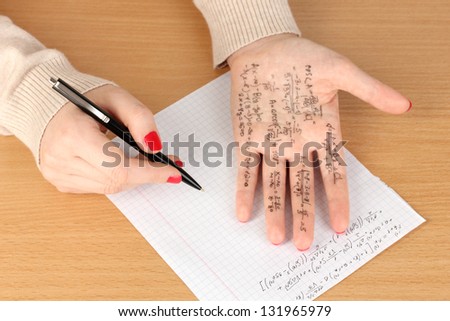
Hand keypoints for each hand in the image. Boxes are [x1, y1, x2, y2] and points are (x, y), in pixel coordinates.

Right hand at [40, 85, 181, 193]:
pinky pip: (99, 187)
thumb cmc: (84, 98)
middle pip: (117, 180)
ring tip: (146, 162)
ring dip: (134, 177)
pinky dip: (117, 178)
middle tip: (165, 163)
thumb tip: (155, 147)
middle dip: (146, 173)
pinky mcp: (60, 181)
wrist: (47, 104)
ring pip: (110, 187)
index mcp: (72, 135)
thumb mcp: (116, 96)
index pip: (119, 168)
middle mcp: (60, 159)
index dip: (150, 173)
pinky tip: (123, 164)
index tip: (173, 172)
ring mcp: (58, 173)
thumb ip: (140, 118)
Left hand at [228, 35, 409, 249]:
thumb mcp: (340, 70)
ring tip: (276, 238)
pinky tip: (244, 212)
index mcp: (322, 132)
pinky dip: (245, 189)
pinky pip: (246, 167)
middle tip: (305, 245)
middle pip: (303, 187)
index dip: (338, 200)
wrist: (265, 48)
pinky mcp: (248, 138)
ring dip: (275, 210)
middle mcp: (298, 144)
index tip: (342, 226)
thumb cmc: (303, 58)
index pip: (333, 173)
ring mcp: (272, 143)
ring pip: (275, 183)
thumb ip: (368, 89)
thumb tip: (403, 104)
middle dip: (304, 216)